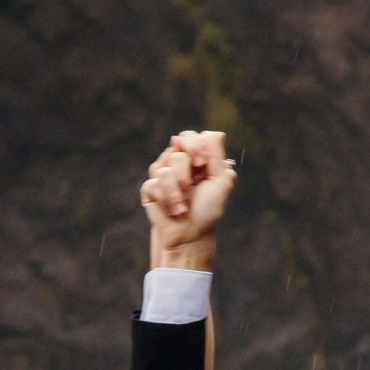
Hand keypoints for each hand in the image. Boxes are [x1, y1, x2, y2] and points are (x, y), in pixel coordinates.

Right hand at [141, 129, 234, 270]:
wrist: (190, 237)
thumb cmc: (208, 212)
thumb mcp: (219, 183)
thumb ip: (217, 158)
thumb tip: (218, 132)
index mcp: (197, 160)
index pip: (190, 136)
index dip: (194, 146)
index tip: (202, 163)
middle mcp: (179, 164)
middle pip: (177, 147)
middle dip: (187, 171)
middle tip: (193, 186)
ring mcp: (163, 175)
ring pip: (165, 168)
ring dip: (178, 192)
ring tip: (183, 207)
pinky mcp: (150, 189)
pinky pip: (154, 184)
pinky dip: (166, 200)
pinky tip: (172, 211)